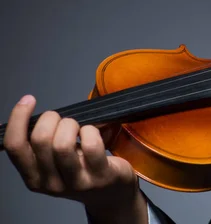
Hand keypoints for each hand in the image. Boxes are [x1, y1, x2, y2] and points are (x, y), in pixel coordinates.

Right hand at [3, 95, 146, 222]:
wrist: (111, 193)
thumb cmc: (80, 169)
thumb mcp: (53, 164)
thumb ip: (40, 146)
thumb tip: (28, 114)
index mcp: (34, 178)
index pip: (15, 146)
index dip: (18, 119)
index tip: (28, 100)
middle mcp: (51, 183)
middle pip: (40, 140)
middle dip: (51, 119)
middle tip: (62, 120)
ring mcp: (77, 182)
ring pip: (62, 144)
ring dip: (70, 125)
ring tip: (77, 127)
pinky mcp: (101, 175)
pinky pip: (91, 144)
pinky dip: (90, 130)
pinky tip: (91, 132)